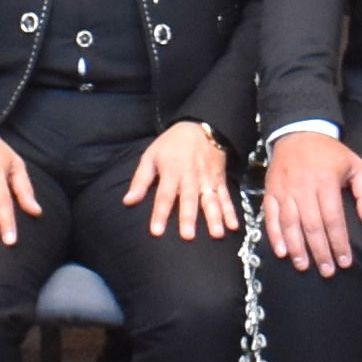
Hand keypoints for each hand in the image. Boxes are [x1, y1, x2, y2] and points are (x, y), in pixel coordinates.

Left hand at [127, 127, 236, 244]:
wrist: (201, 126)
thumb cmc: (171, 144)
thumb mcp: (151, 156)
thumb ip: (140, 180)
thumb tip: (127, 201)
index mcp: (172, 171)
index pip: (164, 195)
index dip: (160, 213)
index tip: (157, 232)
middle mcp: (190, 177)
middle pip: (189, 199)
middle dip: (189, 217)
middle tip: (188, 236)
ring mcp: (207, 179)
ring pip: (211, 200)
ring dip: (215, 217)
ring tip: (216, 234)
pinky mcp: (219, 180)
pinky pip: (225, 197)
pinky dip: (230, 211)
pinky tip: (233, 226)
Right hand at [259, 131, 361, 276]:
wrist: (298, 132)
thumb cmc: (331, 154)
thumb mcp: (356, 165)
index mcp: (326, 181)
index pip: (333, 218)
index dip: (339, 242)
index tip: (345, 262)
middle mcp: (304, 187)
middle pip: (312, 225)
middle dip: (320, 251)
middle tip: (327, 271)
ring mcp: (285, 190)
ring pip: (290, 224)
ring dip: (297, 248)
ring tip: (304, 266)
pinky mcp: (271, 192)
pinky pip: (271, 217)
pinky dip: (275, 236)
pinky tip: (282, 252)